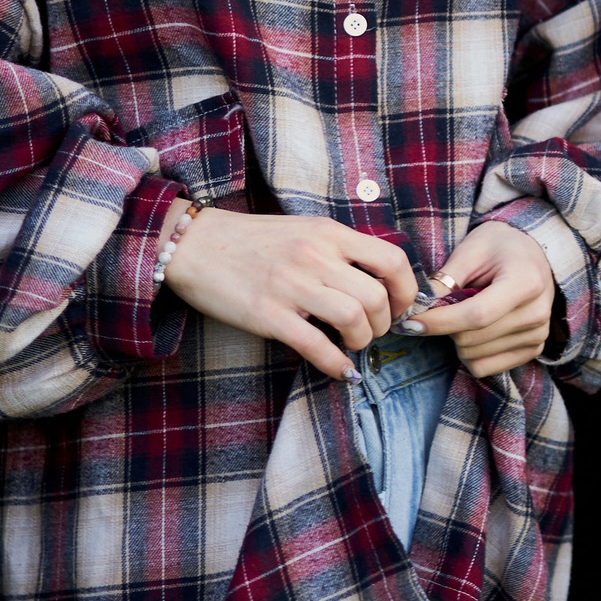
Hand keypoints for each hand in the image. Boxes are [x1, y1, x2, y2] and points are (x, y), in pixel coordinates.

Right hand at [161, 205, 418, 380]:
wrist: (194, 244)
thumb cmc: (253, 240)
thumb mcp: (305, 230)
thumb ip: (340, 249)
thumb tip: (379, 280)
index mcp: (329, 233)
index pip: (393, 259)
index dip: (407, 290)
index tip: (400, 307)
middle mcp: (316, 256)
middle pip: (376, 297)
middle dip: (384, 323)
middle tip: (372, 331)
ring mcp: (291, 285)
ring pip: (353, 319)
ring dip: (362, 341)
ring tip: (352, 344)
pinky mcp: (267, 314)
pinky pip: (315, 346)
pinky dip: (336, 364)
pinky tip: (340, 371)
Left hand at [398, 221, 555, 379]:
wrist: (533, 253)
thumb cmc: (499, 247)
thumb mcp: (471, 251)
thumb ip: (445, 280)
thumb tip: (417, 310)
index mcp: (525, 282)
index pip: (477, 315)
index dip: (440, 322)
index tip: (411, 322)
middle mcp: (537, 312)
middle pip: (471, 338)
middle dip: (445, 326)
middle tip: (439, 308)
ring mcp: (538, 335)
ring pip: (473, 356)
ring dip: (456, 339)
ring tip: (464, 313)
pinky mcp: (533, 350)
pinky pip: (484, 367)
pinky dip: (469, 354)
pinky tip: (474, 331)